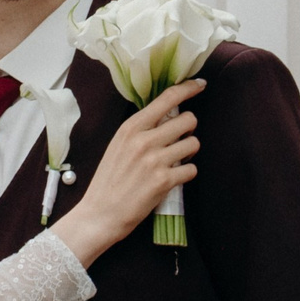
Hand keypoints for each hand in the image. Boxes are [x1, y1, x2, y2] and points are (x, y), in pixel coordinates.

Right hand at [51, 77, 204, 266]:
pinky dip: (186, 173)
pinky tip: (174, 178)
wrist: (99, 215)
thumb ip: (140, 130)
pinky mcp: (164, 181)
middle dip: (189, 129)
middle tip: (179, 140)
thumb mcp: (118, 146)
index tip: (200, 85)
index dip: (188, 89)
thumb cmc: (108, 182)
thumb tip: (168, 116)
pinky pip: (192, 169)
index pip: (167, 98)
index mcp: (130, 128)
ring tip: (176, 160)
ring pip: (194, 143)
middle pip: (188, 119)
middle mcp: (144, 140)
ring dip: (190, 152)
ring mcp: (155, 160)